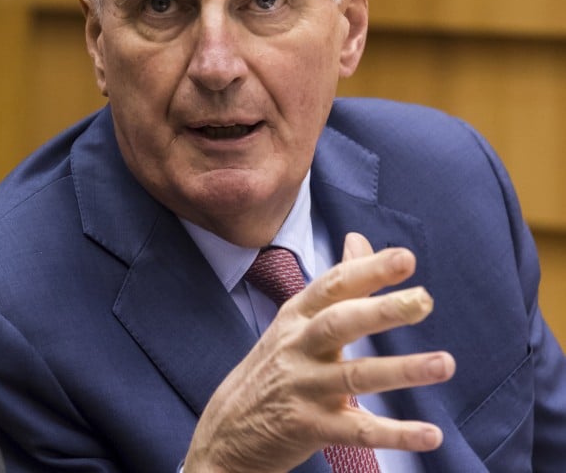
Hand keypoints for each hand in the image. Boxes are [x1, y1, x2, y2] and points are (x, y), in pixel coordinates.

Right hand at [183, 233, 454, 472]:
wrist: (228, 430)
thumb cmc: (274, 368)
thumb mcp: (295, 322)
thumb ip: (334, 285)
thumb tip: (359, 238)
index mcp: (296, 317)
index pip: (333, 286)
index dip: (368, 271)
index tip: (405, 257)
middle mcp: (298, 347)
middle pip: (339, 323)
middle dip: (381, 310)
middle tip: (424, 300)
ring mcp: (303, 388)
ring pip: (354, 376)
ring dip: (400, 370)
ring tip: (443, 363)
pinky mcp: (311, 428)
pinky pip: (358, 431)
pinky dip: (396, 434)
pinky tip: (431, 434)